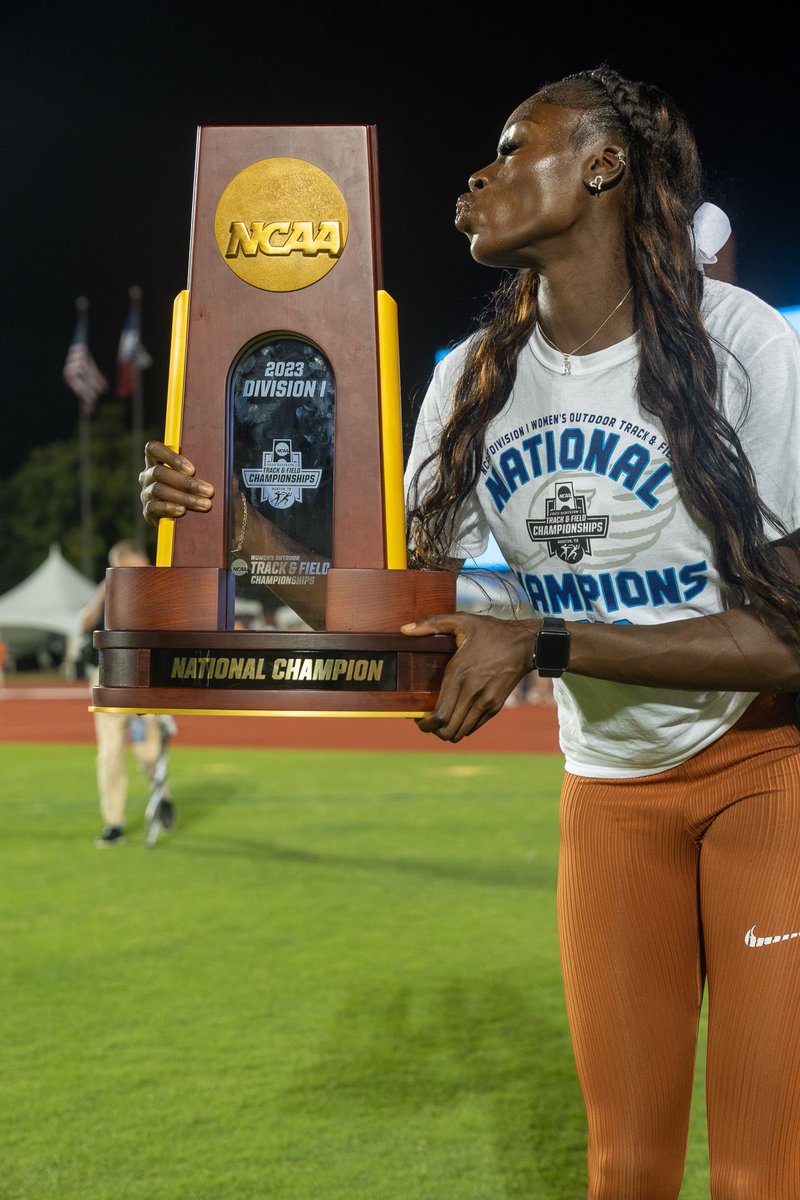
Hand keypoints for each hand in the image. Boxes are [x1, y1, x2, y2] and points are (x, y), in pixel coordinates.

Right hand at [139, 441, 214, 526]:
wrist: (191, 520)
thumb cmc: (198, 491)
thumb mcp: (203, 477)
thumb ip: (208, 469)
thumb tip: (228, 468)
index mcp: (157, 461)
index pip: (153, 449)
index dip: (171, 456)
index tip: (192, 469)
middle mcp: (148, 475)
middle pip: (160, 472)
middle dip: (187, 482)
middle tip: (209, 491)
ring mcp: (146, 493)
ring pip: (159, 490)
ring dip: (184, 497)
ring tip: (204, 504)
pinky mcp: (147, 511)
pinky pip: (154, 507)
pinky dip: (169, 508)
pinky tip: (182, 511)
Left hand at [400, 611, 538, 741]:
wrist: (525, 644)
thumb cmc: (491, 631)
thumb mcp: (462, 620)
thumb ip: (432, 623)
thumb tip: (404, 629)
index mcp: (459, 674)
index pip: (439, 716)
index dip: (425, 723)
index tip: (418, 718)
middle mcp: (472, 692)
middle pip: (448, 730)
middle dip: (433, 730)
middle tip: (427, 721)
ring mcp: (486, 701)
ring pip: (461, 732)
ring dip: (448, 731)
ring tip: (441, 720)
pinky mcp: (495, 706)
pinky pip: (474, 727)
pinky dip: (463, 726)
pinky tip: (457, 715)